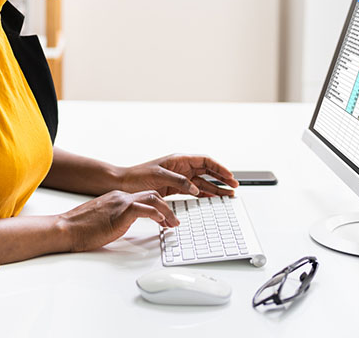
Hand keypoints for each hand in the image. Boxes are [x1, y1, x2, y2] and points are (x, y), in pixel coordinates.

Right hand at [59, 190, 177, 251]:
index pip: (143, 197)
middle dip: (166, 208)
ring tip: (173, 223)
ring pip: (153, 198)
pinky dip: (157, 214)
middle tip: (174, 221)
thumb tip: (123, 226)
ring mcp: (121, 203)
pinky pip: (144, 209)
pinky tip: (162, 222)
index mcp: (116, 198)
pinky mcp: (120, 212)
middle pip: (152, 194)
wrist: (66, 228)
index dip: (158, 207)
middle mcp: (120, 197)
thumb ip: (115, 219)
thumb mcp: (103, 220)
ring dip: (167, 211)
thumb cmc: (80, 228)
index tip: (165, 219)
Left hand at [119, 154, 238, 197]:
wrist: (123, 184)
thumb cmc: (137, 177)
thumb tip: (194, 188)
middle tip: (234, 186)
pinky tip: (212, 198)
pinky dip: (203, 194)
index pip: (205, 161)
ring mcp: (179, 178)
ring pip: (202, 182)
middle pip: (207, 171)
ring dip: (215, 188)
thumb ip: (179, 181)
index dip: (219, 168)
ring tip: (228, 195)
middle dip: (222, 178)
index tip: (230, 176)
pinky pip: (194, 190)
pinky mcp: (174, 188)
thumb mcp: (159, 177)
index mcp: (179, 159)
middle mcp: (181, 167)